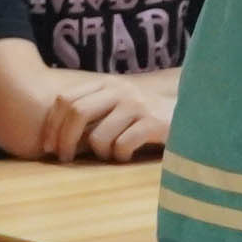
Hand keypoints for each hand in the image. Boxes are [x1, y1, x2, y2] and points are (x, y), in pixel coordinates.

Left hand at [35, 76, 170, 161]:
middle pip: (76, 113)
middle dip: (64, 140)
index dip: (51, 124)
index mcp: (107, 84)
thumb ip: (94, 109)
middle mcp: (119, 90)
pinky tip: (127, 156)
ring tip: (109, 155)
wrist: (193, 113)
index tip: (48, 145)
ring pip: (99, 136)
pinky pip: (122, 146)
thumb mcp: (119, 103)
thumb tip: (55, 132)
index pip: (65, 99)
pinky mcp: (153, 123)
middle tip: (64, 158)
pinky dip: (120, 157)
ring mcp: (137, 106)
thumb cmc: (147, 116)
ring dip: (98, 153)